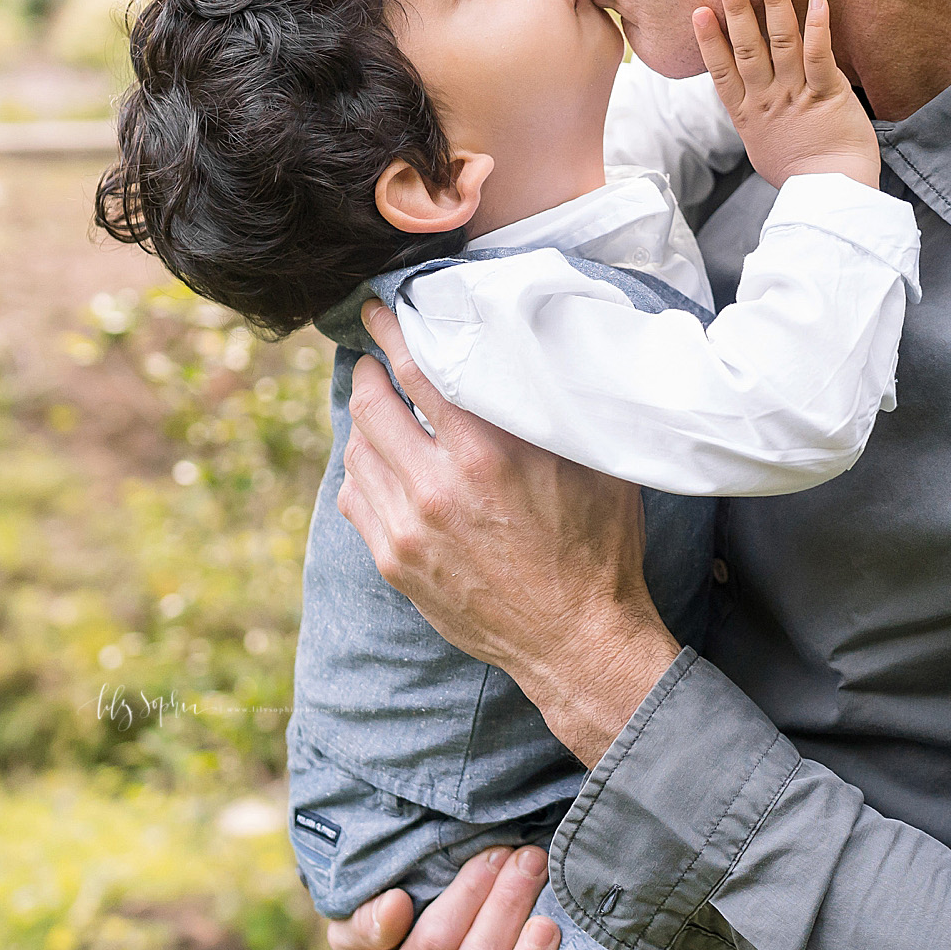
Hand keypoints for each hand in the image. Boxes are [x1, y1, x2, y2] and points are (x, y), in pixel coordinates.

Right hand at [327, 846, 559, 949]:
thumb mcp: (356, 936)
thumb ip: (364, 923)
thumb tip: (395, 905)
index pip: (432, 941)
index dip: (467, 895)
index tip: (493, 855)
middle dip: (504, 903)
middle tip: (527, 857)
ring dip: (525, 934)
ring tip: (541, 887)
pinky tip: (549, 934)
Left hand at [340, 299, 678, 766]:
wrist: (577, 639)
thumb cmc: (595, 547)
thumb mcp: (592, 463)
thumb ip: (556, 406)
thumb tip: (539, 348)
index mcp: (487, 453)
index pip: (417, 370)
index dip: (392, 331)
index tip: (379, 310)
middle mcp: (437, 488)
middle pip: (372, 405)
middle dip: (367, 371)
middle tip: (372, 354)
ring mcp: (409, 530)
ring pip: (358, 452)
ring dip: (364, 421)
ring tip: (376, 405)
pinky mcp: (395, 563)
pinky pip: (355, 499)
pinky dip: (361, 471)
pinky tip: (379, 462)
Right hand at [693, 0, 878, 188]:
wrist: (829, 194)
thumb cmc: (799, 174)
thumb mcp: (762, 147)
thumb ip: (754, 117)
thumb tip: (747, 99)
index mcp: (748, 115)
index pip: (722, 72)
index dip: (710, 41)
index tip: (699, 12)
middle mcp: (768, 101)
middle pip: (748, 50)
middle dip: (737, 13)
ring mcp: (796, 96)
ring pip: (782, 44)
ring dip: (774, 7)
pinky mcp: (827, 95)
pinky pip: (820, 57)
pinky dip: (817, 29)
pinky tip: (817, 2)